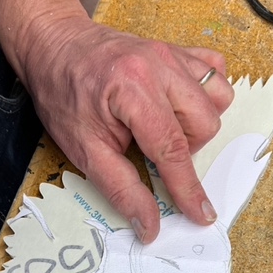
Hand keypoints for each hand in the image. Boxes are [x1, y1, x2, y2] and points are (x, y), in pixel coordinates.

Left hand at [23, 17, 233, 242]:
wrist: (55, 47)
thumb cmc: (64, 96)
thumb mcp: (84, 150)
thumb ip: (121, 189)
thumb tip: (149, 225)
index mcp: (132, 90)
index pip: (172, 149)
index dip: (188, 188)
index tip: (201, 214)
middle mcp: (160, 66)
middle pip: (205, 124)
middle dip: (186, 150)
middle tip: (153, 152)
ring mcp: (172, 54)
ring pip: (218, 100)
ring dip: (197, 125)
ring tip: (165, 128)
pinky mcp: (178, 50)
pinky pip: (215, 73)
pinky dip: (207, 95)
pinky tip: (180, 105)